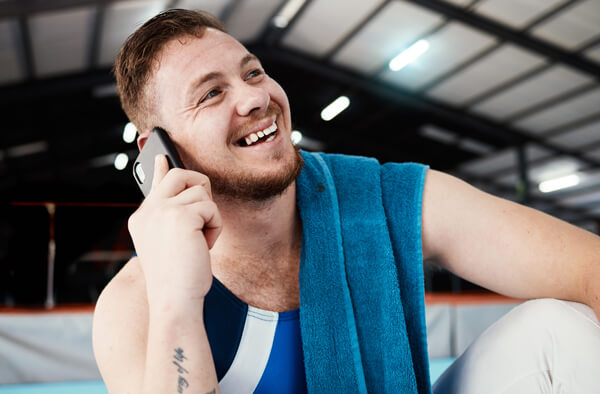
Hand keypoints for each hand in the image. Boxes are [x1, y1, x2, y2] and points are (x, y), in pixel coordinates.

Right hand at [128, 155, 221, 303]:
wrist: (174, 300)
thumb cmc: (177, 279)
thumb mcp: (171, 244)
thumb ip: (174, 217)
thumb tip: (188, 198)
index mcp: (142, 218)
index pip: (155, 184)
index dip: (162, 168)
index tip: (163, 155)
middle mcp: (148, 211)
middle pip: (181, 175)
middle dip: (200, 187)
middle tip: (204, 214)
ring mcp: (162, 210)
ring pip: (201, 192)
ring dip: (209, 218)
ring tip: (199, 243)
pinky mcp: (181, 216)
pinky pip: (212, 208)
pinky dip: (215, 228)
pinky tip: (204, 247)